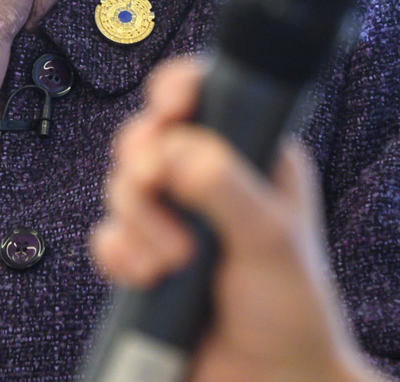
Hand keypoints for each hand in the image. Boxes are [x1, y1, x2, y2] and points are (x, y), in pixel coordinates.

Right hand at [91, 59, 387, 381]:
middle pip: (148, 137)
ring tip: (175, 260)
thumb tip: (178, 148)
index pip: (208, 96)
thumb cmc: (291, 310)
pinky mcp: (146, 262)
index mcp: (254, 156)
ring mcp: (175, 222)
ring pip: (122, 186)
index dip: (178, 89)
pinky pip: (107, 238)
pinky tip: (148, 278)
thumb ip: (226, 187)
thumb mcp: (269, 240)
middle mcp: (210, 181)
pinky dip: (119, 255)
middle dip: (144, 164)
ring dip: (138, 221)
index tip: (168, 107)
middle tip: (156, 186)